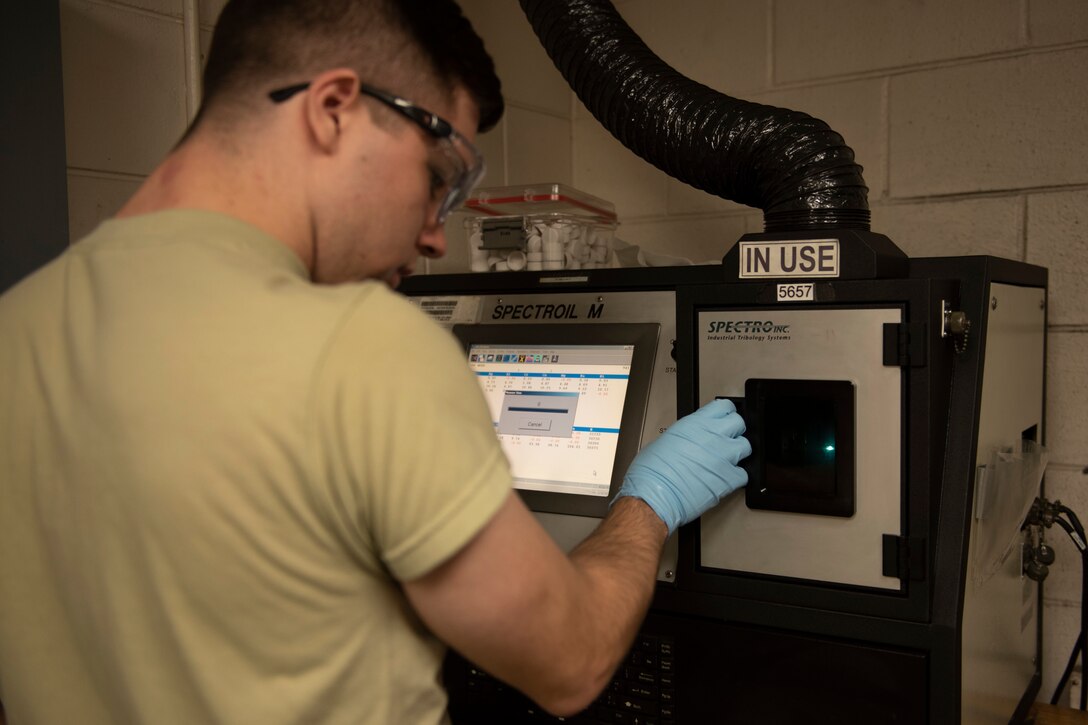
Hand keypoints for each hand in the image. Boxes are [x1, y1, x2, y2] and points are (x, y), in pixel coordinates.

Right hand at [614, 398, 750, 535]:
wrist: (655, 495)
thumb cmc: (652, 472)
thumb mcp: (665, 440)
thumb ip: (685, 435)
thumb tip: (690, 439)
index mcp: (696, 423)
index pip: (724, 407)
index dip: (725, 414)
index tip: (723, 419)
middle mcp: (713, 436)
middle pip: (739, 423)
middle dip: (735, 431)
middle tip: (727, 439)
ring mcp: (724, 457)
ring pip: (746, 446)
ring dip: (738, 453)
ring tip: (726, 460)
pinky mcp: (729, 479)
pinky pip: (744, 474)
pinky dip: (737, 477)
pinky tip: (725, 479)